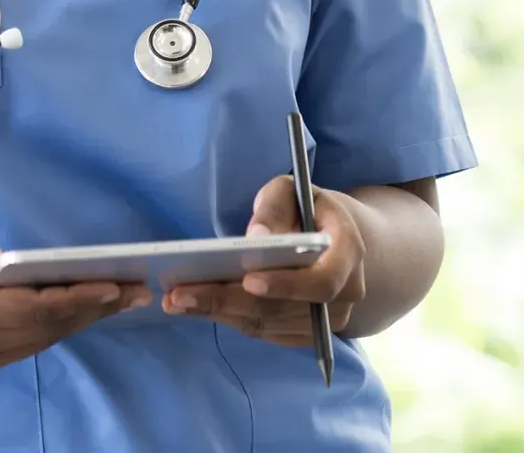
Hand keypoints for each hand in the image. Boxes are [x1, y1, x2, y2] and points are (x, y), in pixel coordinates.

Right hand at [0, 195, 150, 375]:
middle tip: (137, 287)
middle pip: (44, 327)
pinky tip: (95, 304)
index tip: (113, 285)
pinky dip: (68, 322)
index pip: (30, 308)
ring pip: (45, 337)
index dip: (74, 298)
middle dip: (93, 307)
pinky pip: (36, 340)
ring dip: (87, 317)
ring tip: (127, 295)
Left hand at [162, 176, 365, 344]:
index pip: (323, 281)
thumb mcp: (294, 189)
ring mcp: (325, 321)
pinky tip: (193, 306)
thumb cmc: (308, 208)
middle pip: (284, 309)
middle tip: (182, 294)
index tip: (248, 279)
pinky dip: (227, 319)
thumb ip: (275, 206)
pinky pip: (263, 331)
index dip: (286, 284)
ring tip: (175, 300)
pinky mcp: (303, 332)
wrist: (336, 238)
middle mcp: (344, 296)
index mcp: (348, 253)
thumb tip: (255, 237)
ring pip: (269, 324)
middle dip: (229, 301)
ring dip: (219, 313)